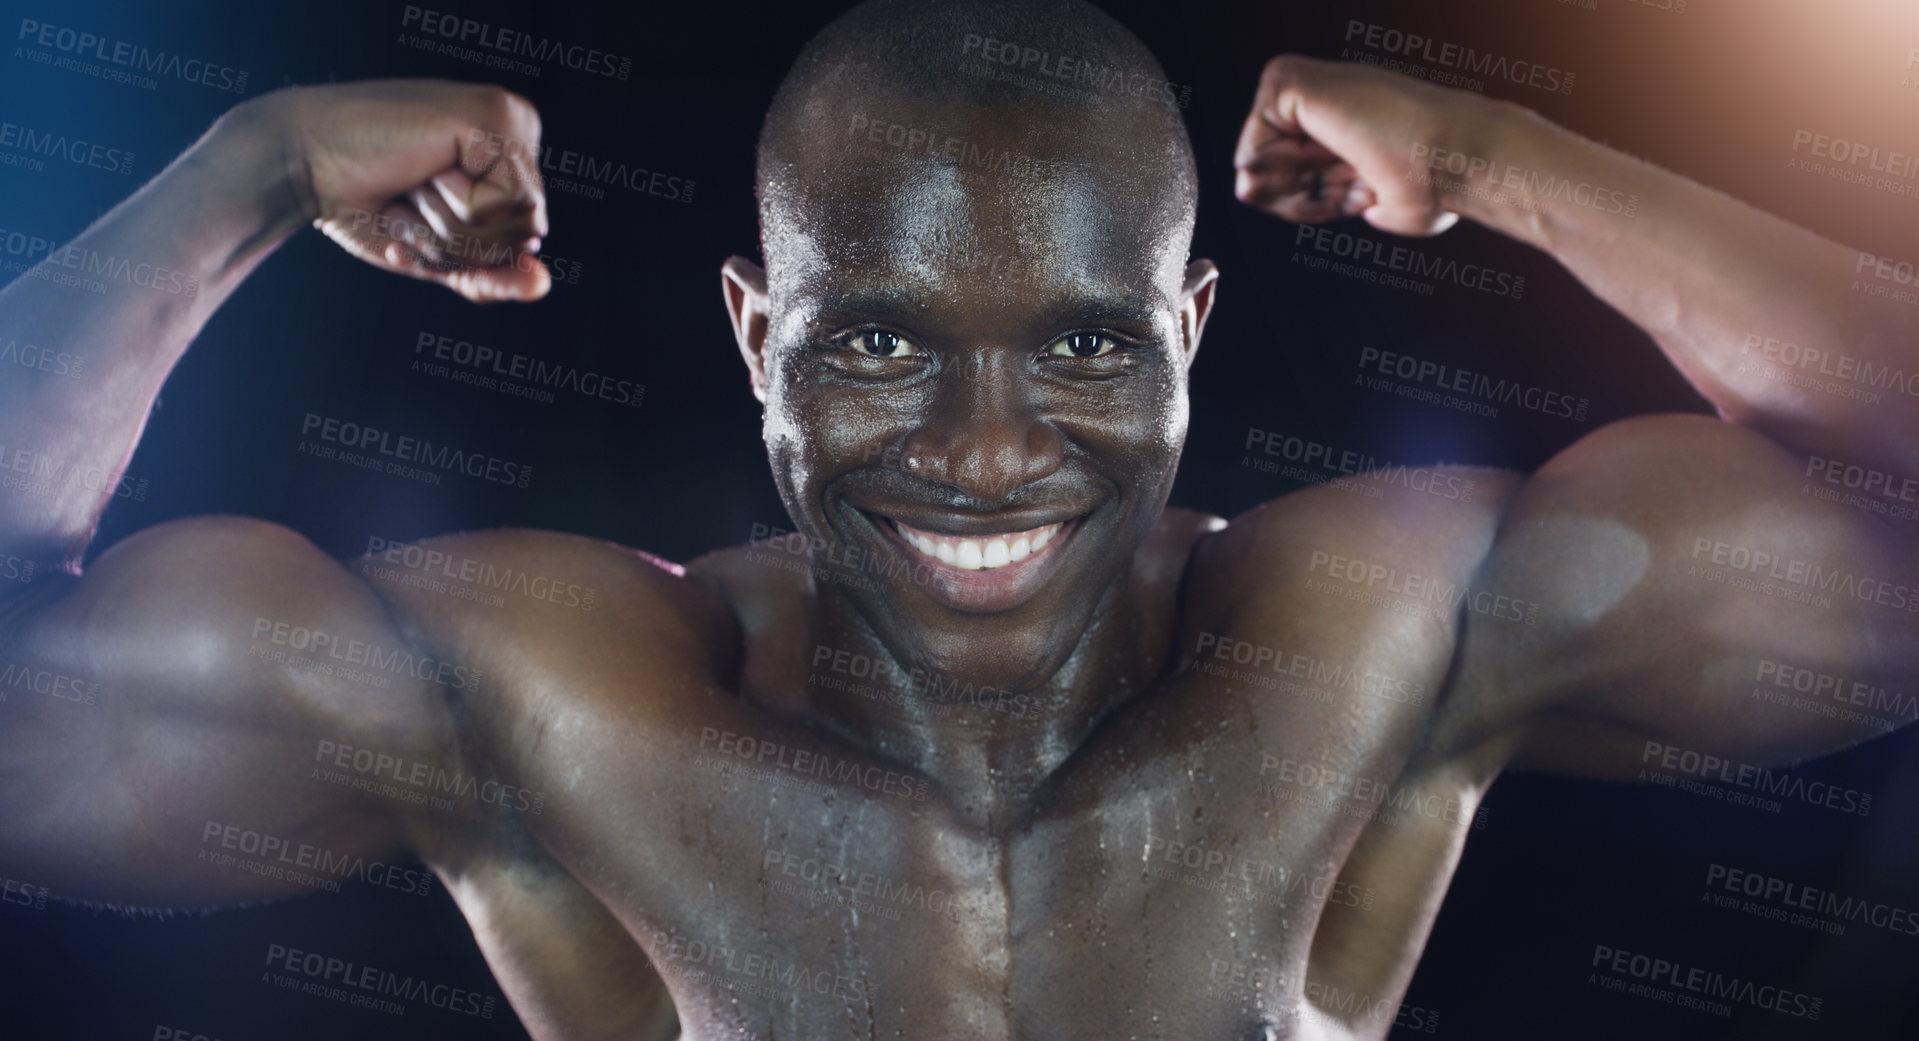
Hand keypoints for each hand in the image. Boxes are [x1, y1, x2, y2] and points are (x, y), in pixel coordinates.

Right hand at [227, 80, 550, 301]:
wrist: (305, 166)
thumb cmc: (366, 206)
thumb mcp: (439, 256)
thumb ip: (491, 277)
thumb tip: (542, 283)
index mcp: (510, 159)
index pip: (528, 239)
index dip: (468, 250)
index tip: (419, 211)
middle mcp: (518, 131)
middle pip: (530, 232)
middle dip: (463, 239)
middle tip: (413, 197)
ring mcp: (509, 119)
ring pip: (522, 219)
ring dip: (454, 222)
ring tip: (415, 182)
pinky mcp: (493, 118)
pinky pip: (506, 201)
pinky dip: (457, 203)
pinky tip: (424, 165)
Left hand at [1234, 55, 1492, 236]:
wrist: (1451, 157)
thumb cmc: (1433, 181)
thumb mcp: (1371, 202)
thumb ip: (1318, 198)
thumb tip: (1263, 191)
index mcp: (1344, 126)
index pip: (1289, 181)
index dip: (1314, 205)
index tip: (1357, 196)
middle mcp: (1321, 104)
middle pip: (1263, 176)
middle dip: (1299, 198)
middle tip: (1352, 181)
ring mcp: (1303, 88)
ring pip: (1252, 166)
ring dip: (1298, 187)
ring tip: (1348, 163)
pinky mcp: (1287, 81)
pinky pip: (1250, 152)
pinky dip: (1288, 170)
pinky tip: (1332, 147)